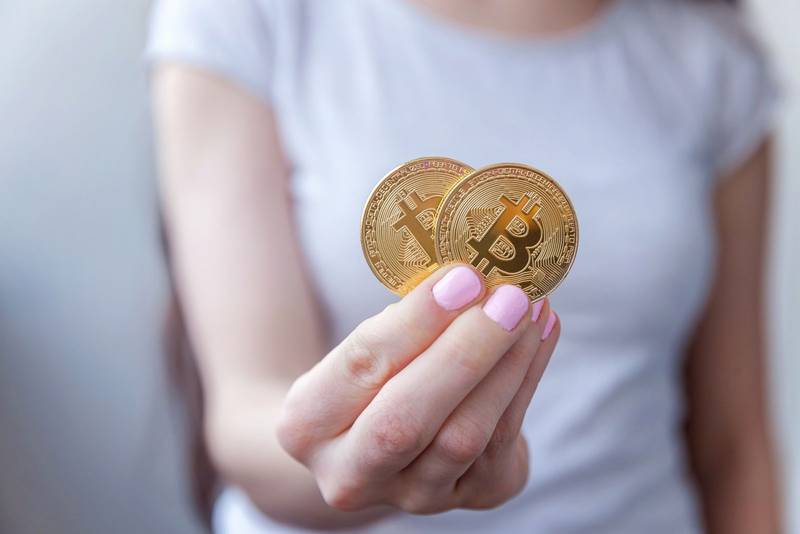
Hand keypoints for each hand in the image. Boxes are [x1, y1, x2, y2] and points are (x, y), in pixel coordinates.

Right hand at [276, 264, 559, 513]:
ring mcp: (412, 496)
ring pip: (463, 437)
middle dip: (465, 353)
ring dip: (506, 365)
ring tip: (531, 308)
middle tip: (508, 296)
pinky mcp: (468, 497)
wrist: (377, 443)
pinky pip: (502, 440)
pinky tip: (540, 334)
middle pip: (406, 419)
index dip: (417, 321)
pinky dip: (526, 379)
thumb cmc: (370, 376)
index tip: (463, 277)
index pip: (361, 366)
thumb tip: (470, 275)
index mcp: (305, 425)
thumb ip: (403, 322)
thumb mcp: (362, 349)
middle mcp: (350, 474)